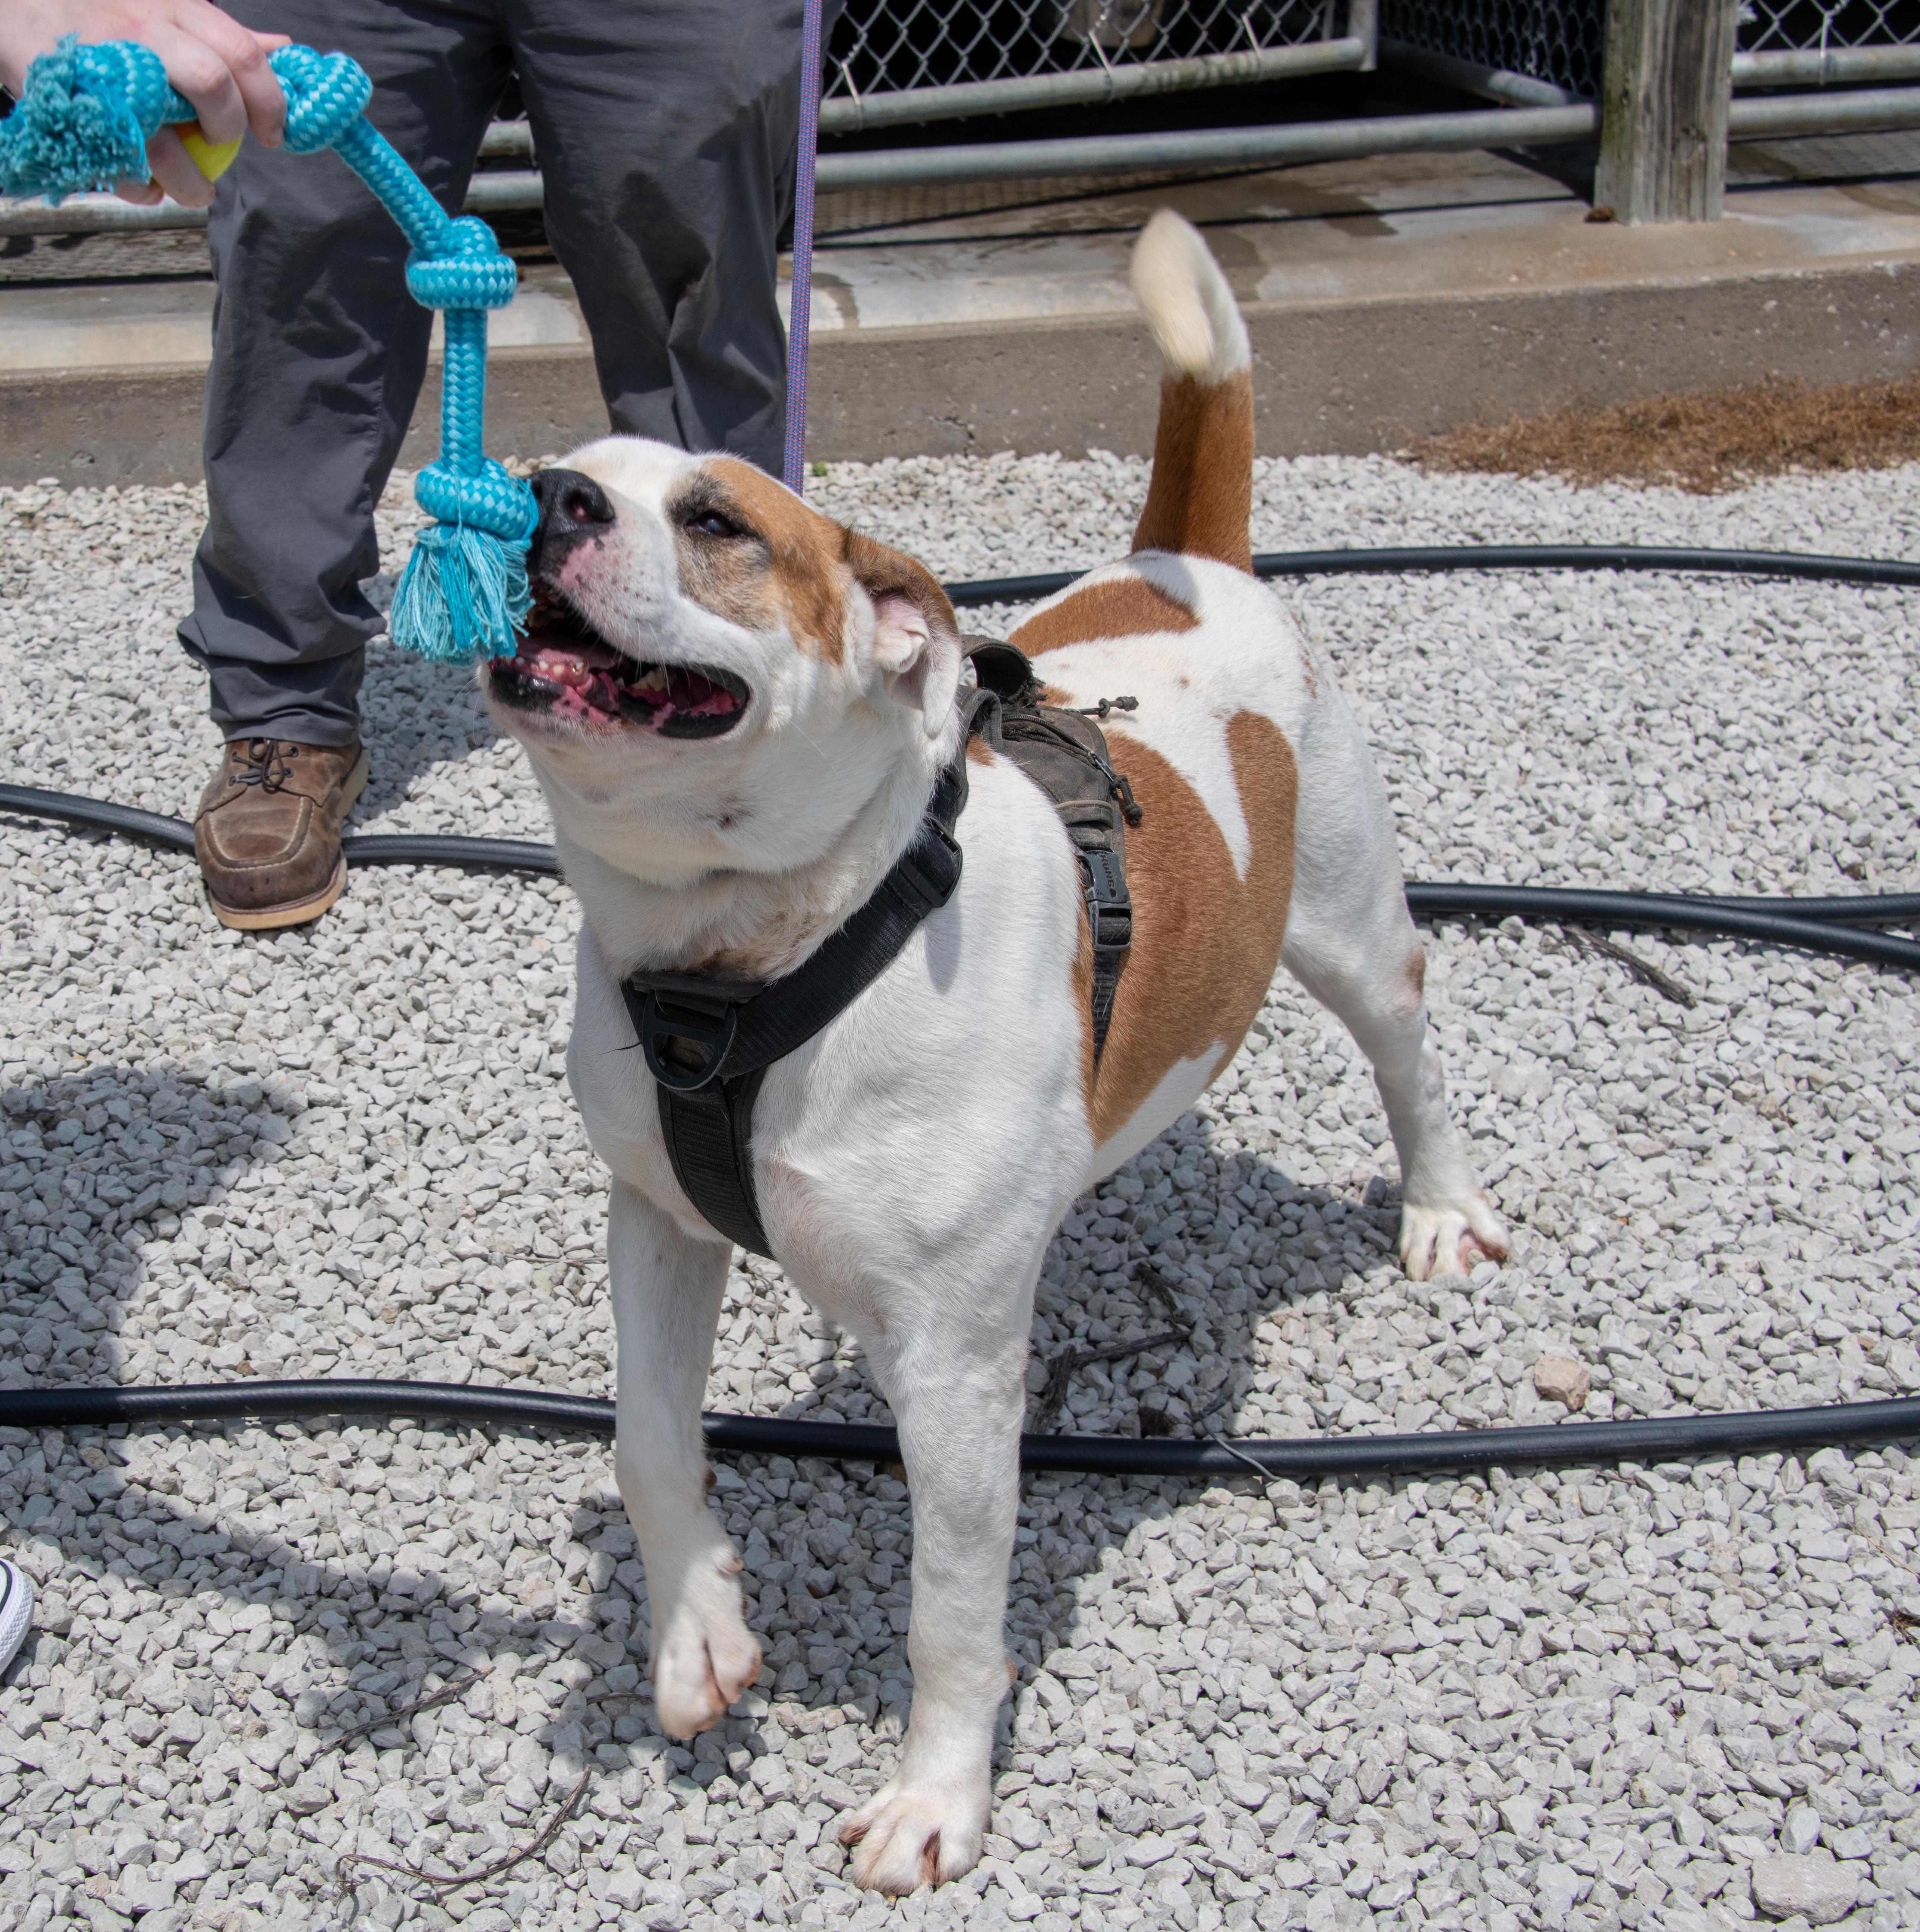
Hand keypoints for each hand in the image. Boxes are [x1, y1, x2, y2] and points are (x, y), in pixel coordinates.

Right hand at [0, 0, 287, 207]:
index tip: (274, 134)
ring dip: (190, 184)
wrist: (17, 6)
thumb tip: (282, 50)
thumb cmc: (106, 17)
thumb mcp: (164, 9)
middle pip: (212, 84)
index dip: (271, 101)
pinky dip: (142, 189)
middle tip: (221, 144)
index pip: (243, 53)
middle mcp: (142, 34)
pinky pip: (123, 169)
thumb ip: (221, 35)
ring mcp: (106, 72)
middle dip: (228, 129)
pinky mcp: (75, 107)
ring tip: (194, 191)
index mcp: (174, 9)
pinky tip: (145, 182)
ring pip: (167, 145)